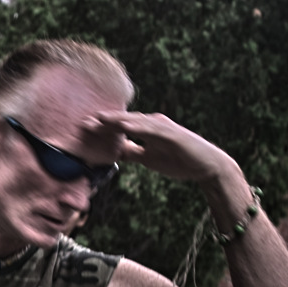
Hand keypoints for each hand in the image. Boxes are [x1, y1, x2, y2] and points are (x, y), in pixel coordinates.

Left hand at [93, 110, 235, 183]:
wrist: (205, 166)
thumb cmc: (178, 160)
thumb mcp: (148, 158)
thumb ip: (132, 152)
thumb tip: (113, 152)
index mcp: (146, 129)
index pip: (119, 127)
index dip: (102, 128)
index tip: (82, 129)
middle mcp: (152, 123)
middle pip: (123, 120)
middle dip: (103, 121)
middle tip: (82, 121)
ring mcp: (161, 126)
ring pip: (134, 121)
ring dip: (116, 120)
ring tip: (98, 119)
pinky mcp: (170, 133)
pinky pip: (150, 128)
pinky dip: (136, 125)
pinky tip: (123, 125)